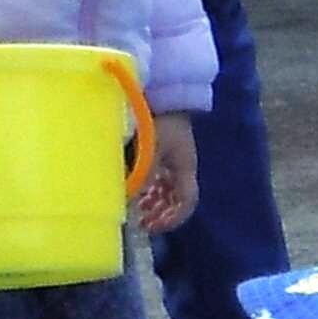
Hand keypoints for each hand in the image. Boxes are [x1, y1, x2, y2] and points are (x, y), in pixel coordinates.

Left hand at [133, 116, 197, 235]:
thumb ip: (143, 175)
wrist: (162, 92)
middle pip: (176, 199)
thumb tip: (130, 199)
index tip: (153, 227)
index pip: (187, 202)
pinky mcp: (161, 150)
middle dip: (161, 213)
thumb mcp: (151, 149)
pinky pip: (158, 177)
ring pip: (167, 189)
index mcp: (185, 167)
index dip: (173, 219)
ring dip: (153, 202)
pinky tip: (134, 190)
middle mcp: (181, 166)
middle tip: (142, 223)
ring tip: (136, 209)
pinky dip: (148, 188)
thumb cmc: (159, 120)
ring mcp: (172, 158)